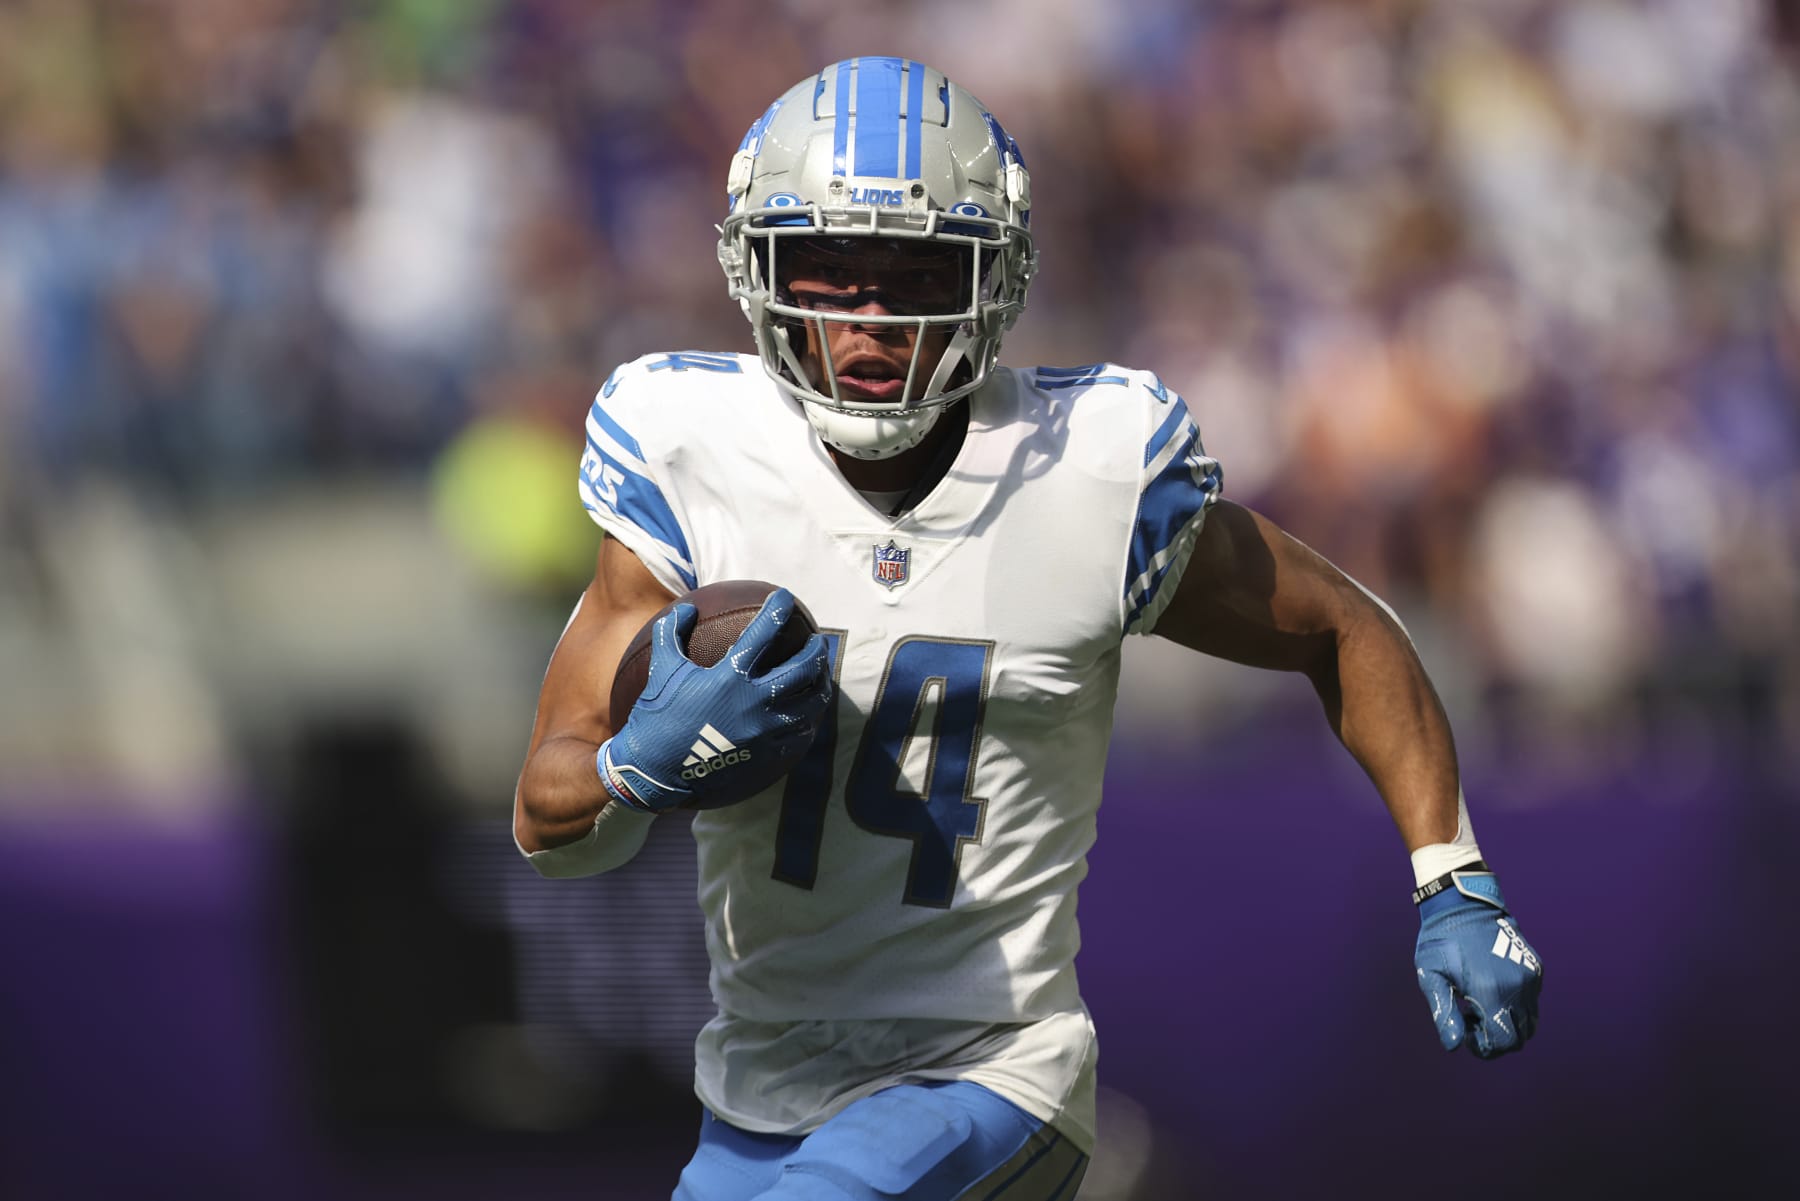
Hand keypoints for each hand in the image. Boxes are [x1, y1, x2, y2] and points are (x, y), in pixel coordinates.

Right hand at [597, 589, 831, 812]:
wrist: (656, 773)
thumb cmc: (657, 717)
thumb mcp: (661, 670)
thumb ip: (671, 633)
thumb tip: (687, 608)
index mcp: (729, 677)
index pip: (763, 632)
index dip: (777, 609)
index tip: (784, 598)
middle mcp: (754, 703)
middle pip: (803, 669)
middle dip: (816, 651)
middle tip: (818, 642)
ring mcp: (765, 732)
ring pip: (811, 704)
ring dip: (820, 686)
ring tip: (820, 677)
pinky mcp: (768, 756)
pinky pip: (800, 735)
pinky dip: (808, 720)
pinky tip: (807, 714)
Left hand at [1414, 870, 1541, 1058]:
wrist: (1463, 903)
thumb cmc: (1441, 940)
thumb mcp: (1431, 976)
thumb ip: (1444, 1013)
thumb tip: (1454, 1046)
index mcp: (1491, 990)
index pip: (1503, 1042)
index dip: (1485, 1048)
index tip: (1466, 1033)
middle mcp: (1518, 986)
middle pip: (1519, 1037)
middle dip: (1496, 1039)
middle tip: (1470, 1020)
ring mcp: (1530, 977)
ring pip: (1529, 1023)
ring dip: (1507, 1024)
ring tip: (1478, 1005)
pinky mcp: (1536, 969)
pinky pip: (1532, 1003)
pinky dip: (1515, 1008)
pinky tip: (1490, 990)